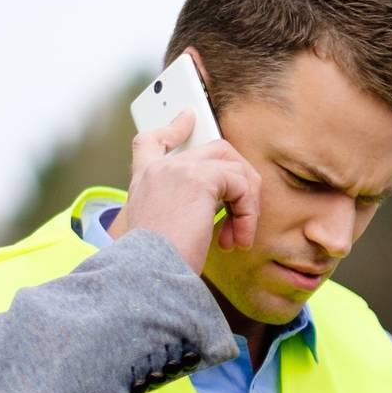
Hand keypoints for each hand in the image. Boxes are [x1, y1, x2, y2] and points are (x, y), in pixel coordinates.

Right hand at [110, 109, 261, 271]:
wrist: (147, 274)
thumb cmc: (153, 268)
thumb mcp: (159, 233)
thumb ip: (178, 211)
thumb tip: (215, 211)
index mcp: (143, 181)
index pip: (153, 140)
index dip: (174, 127)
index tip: (189, 118)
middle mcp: (157, 169)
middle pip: (214, 149)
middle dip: (239, 180)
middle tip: (242, 220)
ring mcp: (178, 170)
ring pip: (233, 165)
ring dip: (246, 202)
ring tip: (238, 237)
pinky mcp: (200, 179)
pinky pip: (241, 184)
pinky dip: (248, 213)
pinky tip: (238, 240)